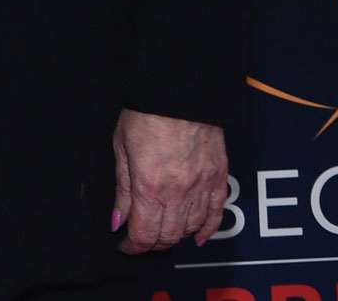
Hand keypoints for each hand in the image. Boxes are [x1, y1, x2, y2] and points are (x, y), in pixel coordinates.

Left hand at [111, 108, 228, 253]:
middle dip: (153, 243)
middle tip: (141, 240)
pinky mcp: (219, 178)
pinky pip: (217, 213)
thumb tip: (118, 221)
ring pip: (191, 228)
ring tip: (163, 234)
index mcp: (150, 186)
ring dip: (176, 236)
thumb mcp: (121, 148)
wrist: (180, 92)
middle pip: (168, 235)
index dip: (133, 246)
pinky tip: (198, 237)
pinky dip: (208, 229)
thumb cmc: (146, 114)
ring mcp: (202, 186)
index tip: (125, 245)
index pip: (143, 233)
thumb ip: (122, 189)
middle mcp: (179, 192)